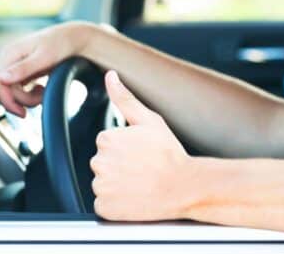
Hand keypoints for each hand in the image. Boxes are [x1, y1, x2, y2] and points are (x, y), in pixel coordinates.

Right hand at [0, 21, 92, 116]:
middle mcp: (10, 59)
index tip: (23, 113)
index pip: (0, 84)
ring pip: (13, 91)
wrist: (75, 38)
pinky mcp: (24, 71)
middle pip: (6, 90)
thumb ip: (24, 68)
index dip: (8, 101)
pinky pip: (21, 89)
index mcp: (11, 53)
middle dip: (23, 99)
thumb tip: (2, 78)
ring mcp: (17, 65)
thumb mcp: (45, 57)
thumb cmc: (62, 43)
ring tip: (44, 91)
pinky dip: (31, 94)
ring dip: (28, 97)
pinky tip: (42, 88)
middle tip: (42, 98)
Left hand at [91, 70, 194, 220]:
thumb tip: (110, 76)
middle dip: (119, 166)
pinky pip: (104, 205)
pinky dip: (116, 204)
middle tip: (143, 168)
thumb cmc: (170, 153)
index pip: (106, 143)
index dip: (125, 148)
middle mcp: (99, 163)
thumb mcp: (150, 121)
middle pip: (102, 163)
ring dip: (117, 185)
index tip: (141, 153)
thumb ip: (125, 98)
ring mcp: (101, 187)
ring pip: (103, 184)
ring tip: (141, 183)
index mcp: (107, 139)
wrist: (184, 186)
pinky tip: (135, 197)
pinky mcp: (105, 208)